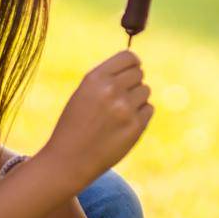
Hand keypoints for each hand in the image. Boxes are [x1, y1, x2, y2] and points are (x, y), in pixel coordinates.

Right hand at [39, 50, 153, 188]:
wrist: (69, 160)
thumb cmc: (75, 125)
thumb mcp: (83, 93)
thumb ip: (107, 79)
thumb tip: (137, 67)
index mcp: (95, 78)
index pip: (129, 57)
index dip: (132, 64)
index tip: (130, 72)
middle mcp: (111, 90)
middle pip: (139, 74)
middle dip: (132, 84)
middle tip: (120, 99)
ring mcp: (125, 108)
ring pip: (145, 91)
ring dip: (136, 100)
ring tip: (118, 114)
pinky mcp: (136, 127)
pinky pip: (149, 109)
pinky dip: (140, 115)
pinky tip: (123, 125)